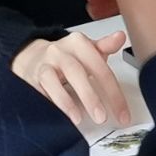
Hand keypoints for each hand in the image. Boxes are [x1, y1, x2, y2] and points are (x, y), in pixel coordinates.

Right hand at [12, 31, 131, 127]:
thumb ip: (105, 47)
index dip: (113, 93)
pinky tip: (58, 115)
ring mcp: (45, 63)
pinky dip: (51, 102)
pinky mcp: (33, 76)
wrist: (33, 55)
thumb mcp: (87, 50)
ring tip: (78, 119)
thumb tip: (121, 37)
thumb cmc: (66, 56)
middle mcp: (61, 51)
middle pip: (77, 72)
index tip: (122, 114)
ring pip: (53, 80)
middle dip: (90, 97)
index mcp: (79, 43)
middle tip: (101, 117)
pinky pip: (40, 90)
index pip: (100, 67)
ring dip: (67, 101)